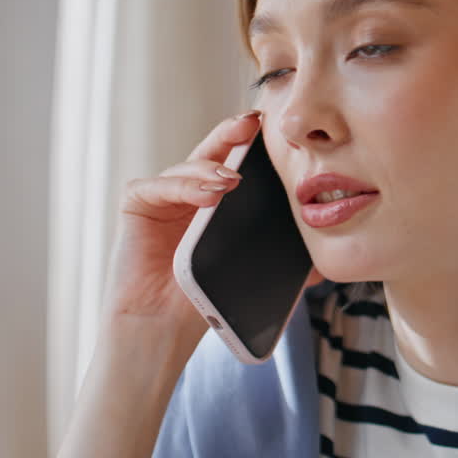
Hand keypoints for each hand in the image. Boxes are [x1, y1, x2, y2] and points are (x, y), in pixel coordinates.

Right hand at [100, 110, 261, 334]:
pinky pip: (156, 185)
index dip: (254, 146)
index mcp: (217, 205)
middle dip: (233, 135)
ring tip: (233, 180)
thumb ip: (280, 263)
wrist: (161, 333)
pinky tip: (207, 192)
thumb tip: (321, 266)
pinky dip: (182, 185)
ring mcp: (161, 197)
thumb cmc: (202, 306)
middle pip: (211, 152)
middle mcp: (187, 194)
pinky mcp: (136, 205)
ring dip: (211, 168)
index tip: (277, 132)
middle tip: (252, 125)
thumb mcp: (248, 276)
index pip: (236, 164)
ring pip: (186, 166)